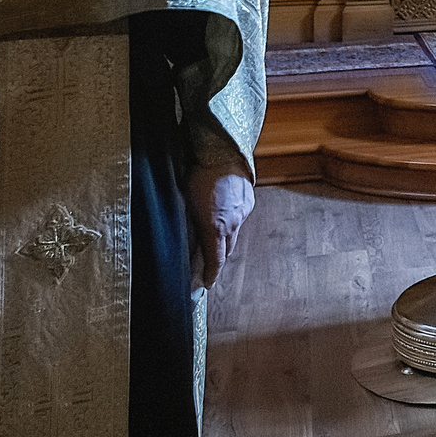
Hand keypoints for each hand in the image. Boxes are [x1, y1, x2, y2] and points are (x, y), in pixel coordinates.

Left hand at [185, 166, 254, 289]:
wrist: (222, 152)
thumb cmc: (198, 175)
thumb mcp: (186, 204)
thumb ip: (190, 227)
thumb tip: (189, 244)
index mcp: (215, 228)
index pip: (216, 260)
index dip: (211, 275)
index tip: (207, 284)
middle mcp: (232, 224)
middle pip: (227, 250)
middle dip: (218, 257)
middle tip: (207, 261)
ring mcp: (243, 213)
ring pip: (234, 232)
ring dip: (224, 235)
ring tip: (213, 227)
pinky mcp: (249, 201)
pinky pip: (239, 217)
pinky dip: (231, 218)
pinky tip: (222, 208)